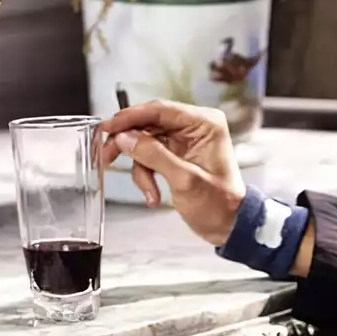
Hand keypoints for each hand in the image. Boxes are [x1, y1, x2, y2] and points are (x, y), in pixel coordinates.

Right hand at [96, 99, 244, 245]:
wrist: (228, 225)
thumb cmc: (219, 204)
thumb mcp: (185, 180)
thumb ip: (153, 155)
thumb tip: (124, 137)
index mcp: (204, 123)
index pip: (160, 109)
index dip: (130, 117)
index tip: (108, 127)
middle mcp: (194, 127)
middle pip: (147, 123)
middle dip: (128, 144)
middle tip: (108, 156)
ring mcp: (183, 140)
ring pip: (144, 142)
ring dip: (139, 167)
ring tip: (148, 191)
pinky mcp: (175, 154)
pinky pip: (148, 156)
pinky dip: (145, 175)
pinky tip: (153, 194)